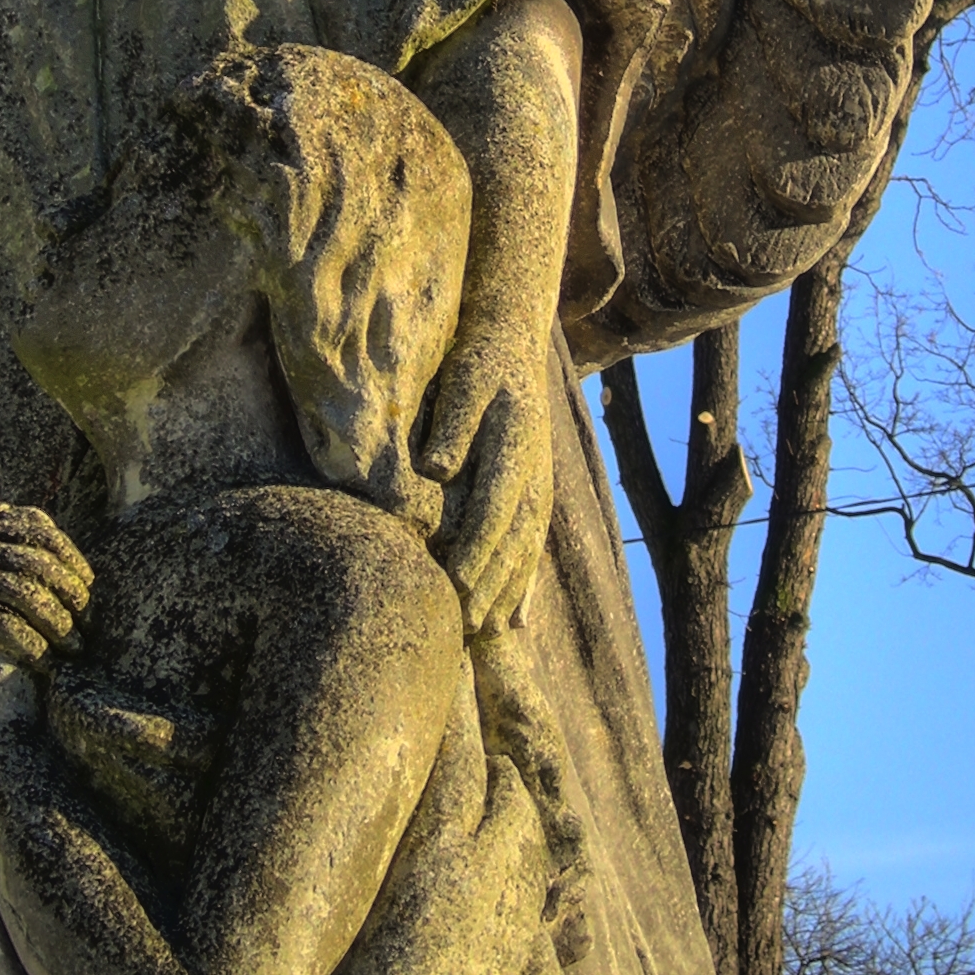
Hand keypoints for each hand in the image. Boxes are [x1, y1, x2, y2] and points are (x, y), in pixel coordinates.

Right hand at [0, 503, 91, 719]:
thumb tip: (57, 561)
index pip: (33, 523)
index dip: (67, 551)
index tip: (86, 583)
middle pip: (35, 558)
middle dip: (70, 591)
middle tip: (88, 622)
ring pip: (24, 591)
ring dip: (58, 622)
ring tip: (74, 648)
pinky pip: (4, 624)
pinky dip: (32, 644)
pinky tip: (44, 661)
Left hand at [418, 326, 552, 633]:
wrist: (515, 341)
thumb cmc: (479, 361)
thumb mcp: (463, 382)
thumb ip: (452, 425)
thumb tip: (435, 470)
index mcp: (514, 448)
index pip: (494, 510)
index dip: (476, 551)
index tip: (456, 585)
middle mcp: (534, 474)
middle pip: (514, 541)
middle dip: (491, 586)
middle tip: (467, 627)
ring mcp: (539, 485)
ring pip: (526, 549)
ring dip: (508, 593)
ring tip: (488, 633)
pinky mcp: (536, 491)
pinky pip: (532, 545)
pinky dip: (524, 583)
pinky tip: (517, 620)